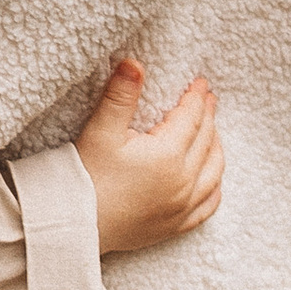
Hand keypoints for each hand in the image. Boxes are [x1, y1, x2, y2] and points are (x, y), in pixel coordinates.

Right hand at [73, 60, 221, 255]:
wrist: (73, 226)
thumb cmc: (85, 177)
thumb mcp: (100, 131)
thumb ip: (120, 96)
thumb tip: (134, 64)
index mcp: (168, 155)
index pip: (190, 118)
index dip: (196, 98)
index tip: (200, 83)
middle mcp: (183, 182)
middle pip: (206, 141)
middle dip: (209, 117)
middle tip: (208, 100)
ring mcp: (182, 207)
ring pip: (214, 173)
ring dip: (216, 148)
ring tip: (213, 133)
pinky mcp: (174, 226)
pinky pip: (208, 206)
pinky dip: (215, 188)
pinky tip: (213, 180)